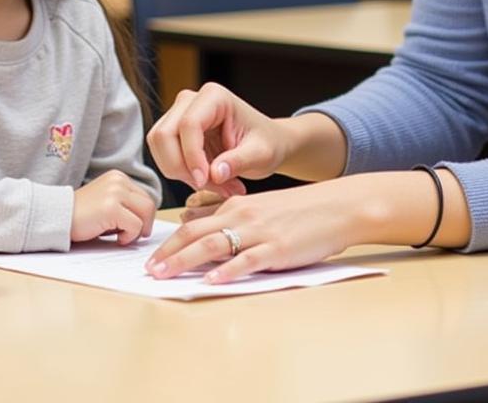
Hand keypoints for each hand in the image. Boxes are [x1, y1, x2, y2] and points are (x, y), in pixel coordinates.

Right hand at [70, 170, 156, 244]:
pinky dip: (129, 236)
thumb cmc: (81, 215)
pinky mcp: (112, 208)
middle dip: (146, 223)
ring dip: (138, 230)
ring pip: (146, 213)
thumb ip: (124, 203)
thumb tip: (146, 219)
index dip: (144, 215)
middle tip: (135, 236)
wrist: (56, 218)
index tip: (139, 228)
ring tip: (123, 236)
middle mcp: (119, 181)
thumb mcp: (106, 201)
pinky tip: (116, 239)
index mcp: (118, 177)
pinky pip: (135, 225)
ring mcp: (115, 193)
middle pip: (148, 204)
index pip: (144, 196)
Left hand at [144, 179, 365, 283]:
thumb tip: (201, 231)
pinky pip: (247, 261)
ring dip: (186, 261)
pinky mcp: (277, 249)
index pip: (194, 224)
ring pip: (214, 245)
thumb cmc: (302, 210)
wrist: (338, 205)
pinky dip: (227, 271)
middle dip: (169, 253)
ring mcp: (259, 233)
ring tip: (166, 275)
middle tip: (149, 271)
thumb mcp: (262, 208)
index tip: (152, 258)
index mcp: (237, 206)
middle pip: (196, 234)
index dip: (170, 242)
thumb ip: (233, 219)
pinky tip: (212, 281)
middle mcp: (243, 216)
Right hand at [146, 82, 289, 195]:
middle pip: (164, 135)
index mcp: (214, 96)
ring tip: (213, 184)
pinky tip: (207, 180)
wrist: (268, 143)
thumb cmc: (267, 142)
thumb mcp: (261, 155)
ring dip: (180, 173)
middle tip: (208, 186)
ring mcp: (179, 114)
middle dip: (181, 167)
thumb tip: (213, 173)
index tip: (204, 181)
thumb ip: (238, 161)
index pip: (188, 125)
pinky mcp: (175, 132)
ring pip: (159, 147)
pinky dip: (181, 173)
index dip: (191, 156)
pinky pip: (164, 155)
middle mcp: (191, 100)